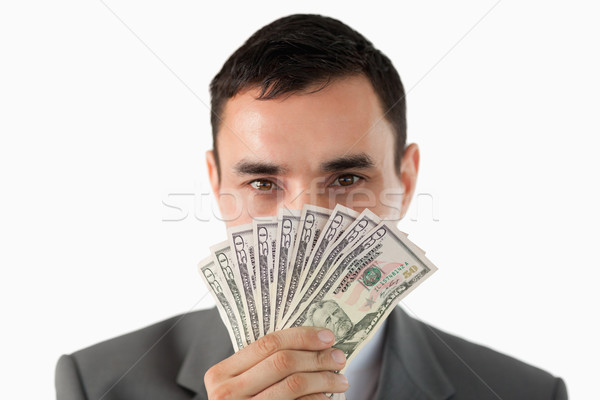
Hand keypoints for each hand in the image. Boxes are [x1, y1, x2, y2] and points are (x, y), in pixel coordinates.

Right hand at [204, 327, 348, 398]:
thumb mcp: (239, 384)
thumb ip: (259, 366)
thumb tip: (308, 343)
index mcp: (220, 373)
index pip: (267, 343)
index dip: (301, 337)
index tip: (326, 336)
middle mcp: (227, 393)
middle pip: (283, 362)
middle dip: (317, 357)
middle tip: (338, 357)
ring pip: (294, 384)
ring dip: (324, 379)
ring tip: (340, 379)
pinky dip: (317, 399)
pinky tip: (326, 398)